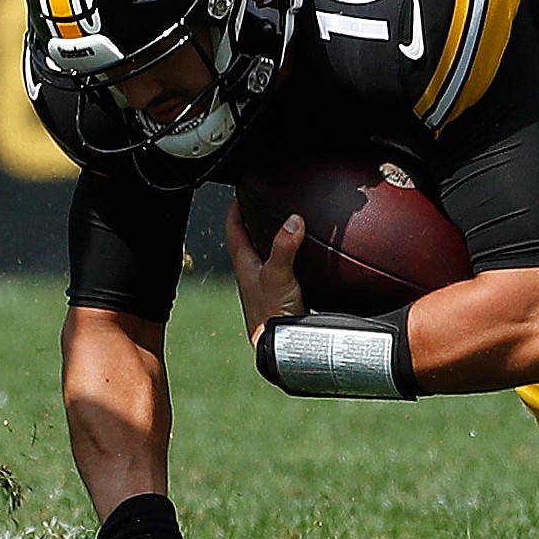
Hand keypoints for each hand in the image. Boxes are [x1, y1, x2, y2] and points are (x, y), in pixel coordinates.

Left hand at [225, 199, 306, 345]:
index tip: (241, 194)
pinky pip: (284, 267)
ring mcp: (266, 284)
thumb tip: (293, 221)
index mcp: (244, 264)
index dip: (235, 209)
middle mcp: (252, 272)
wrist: (281, 344)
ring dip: (273, 239)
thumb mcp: (278, 275)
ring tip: (287, 226)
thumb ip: (284, 247)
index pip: (233, 229)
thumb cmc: (271, 314)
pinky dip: (291, 257)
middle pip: (248, 239)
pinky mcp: (281, 294)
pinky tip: (305, 258)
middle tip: (264, 205)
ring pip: (266, 254)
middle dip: (255, 221)